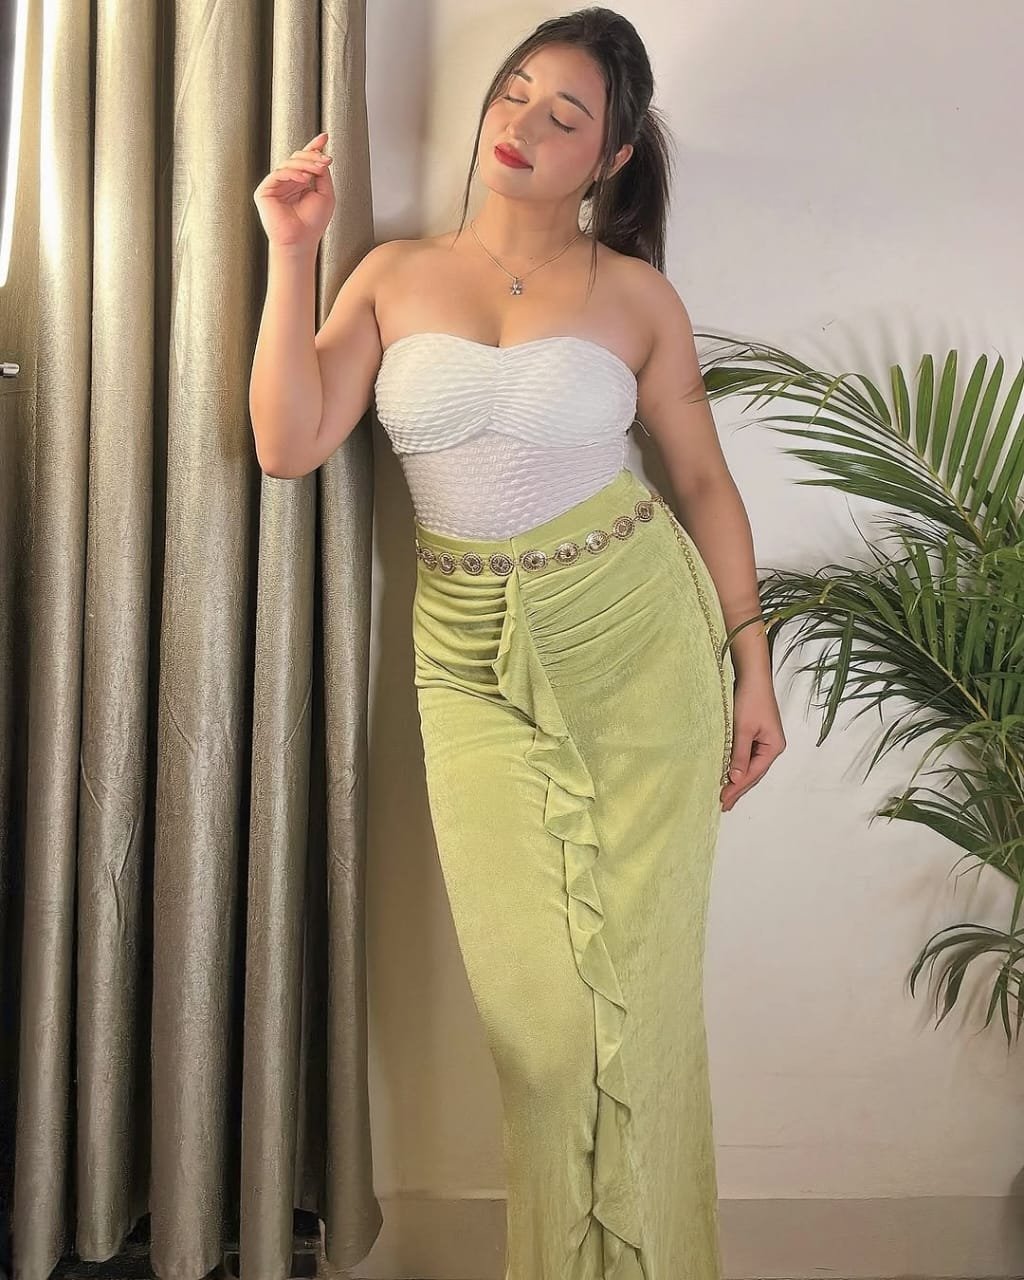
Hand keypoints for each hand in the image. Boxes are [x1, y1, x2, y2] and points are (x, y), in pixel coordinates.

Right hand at [253, 130, 334, 252]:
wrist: (301, 241)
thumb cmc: (313, 223)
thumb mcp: (325, 195)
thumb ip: (322, 175)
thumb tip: (319, 156)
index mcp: (299, 183)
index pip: (304, 161)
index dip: (313, 147)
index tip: (324, 137)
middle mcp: (286, 182)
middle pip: (296, 159)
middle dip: (312, 157)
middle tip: (325, 160)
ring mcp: (274, 186)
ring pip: (288, 164)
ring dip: (305, 164)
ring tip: (318, 169)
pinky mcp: (264, 192)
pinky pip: (277, 174)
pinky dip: (291, 173)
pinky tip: (303, 179)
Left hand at [720, 673, 784, 811]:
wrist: (752, 676)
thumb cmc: (749, 699)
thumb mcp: (742, 729)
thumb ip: (739, 754)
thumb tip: (735, 778)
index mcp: (773, 747)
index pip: (753, 774)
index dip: (737, 788)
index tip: (723, 800)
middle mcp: (771, 746)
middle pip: (754, 773)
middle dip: (738, 788)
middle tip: (723, 804)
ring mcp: (764, 741)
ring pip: (750, 766)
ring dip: (737, 779)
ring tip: (725, 795)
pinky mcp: (755, 735)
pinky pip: (746, 756)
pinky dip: (737, 766)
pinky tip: (728, 774)